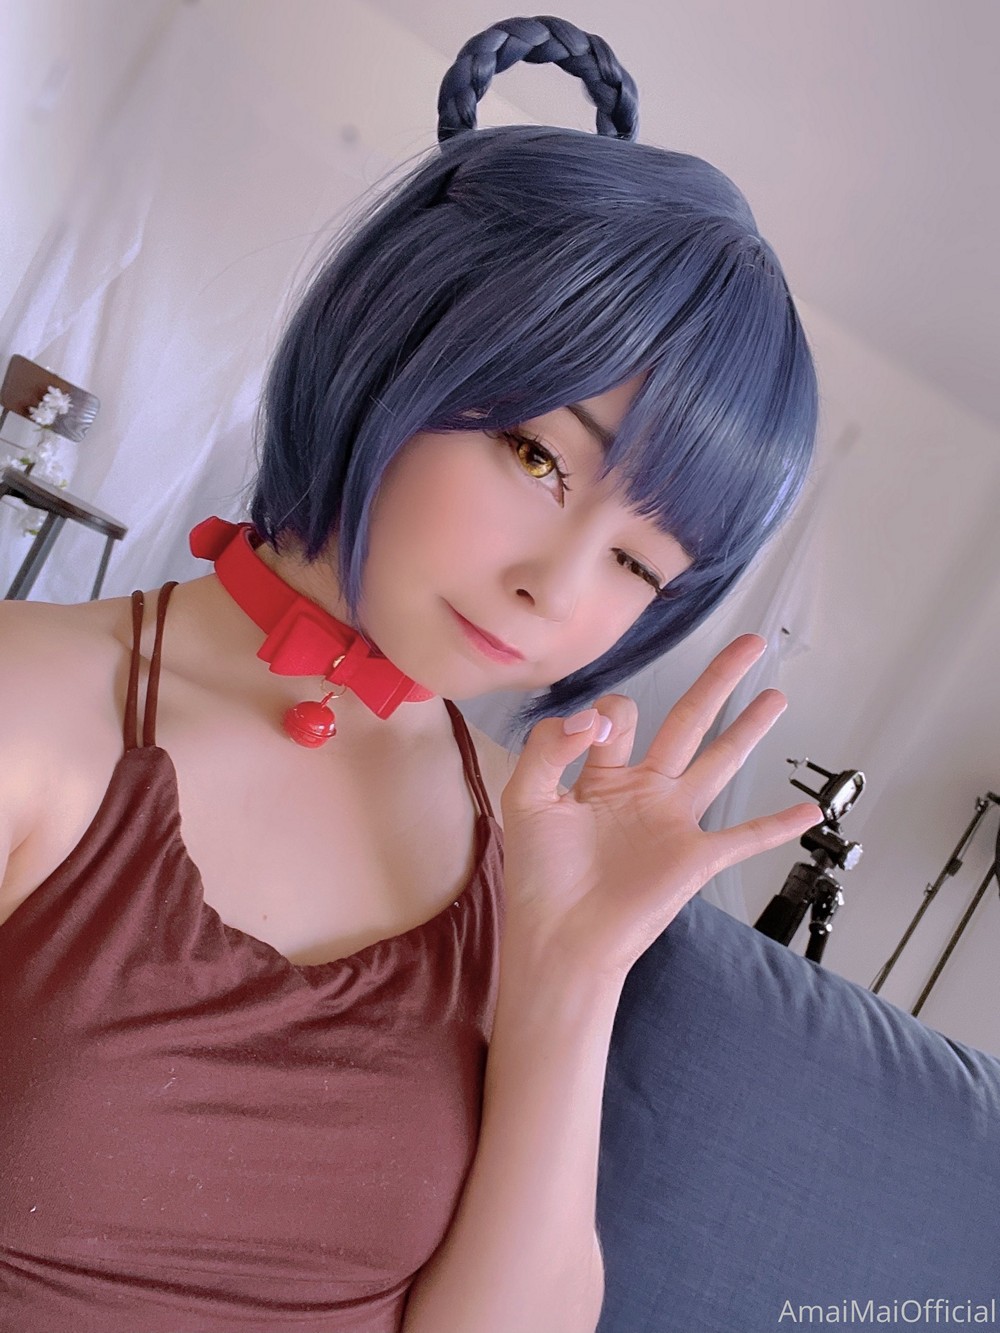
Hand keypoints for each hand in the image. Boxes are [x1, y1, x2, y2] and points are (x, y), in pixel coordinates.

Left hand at [499, 635, 822, 984]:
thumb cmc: (539, 876)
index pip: (615, 717)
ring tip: (776, 696)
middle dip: (717, 681)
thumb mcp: (526, 798)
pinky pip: (746, 838)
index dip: (601, 715)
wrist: (560, 938)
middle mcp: (644, 790)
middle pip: (687, 721)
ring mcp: (673, 822)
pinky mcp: (694, 858)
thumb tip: (590, 716)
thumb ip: (549, 748)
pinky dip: (778, 825)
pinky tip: (811, 810)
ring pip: (720, 761)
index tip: (585, 733)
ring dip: (749, 729)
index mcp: (602, 775)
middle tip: (748, 645)